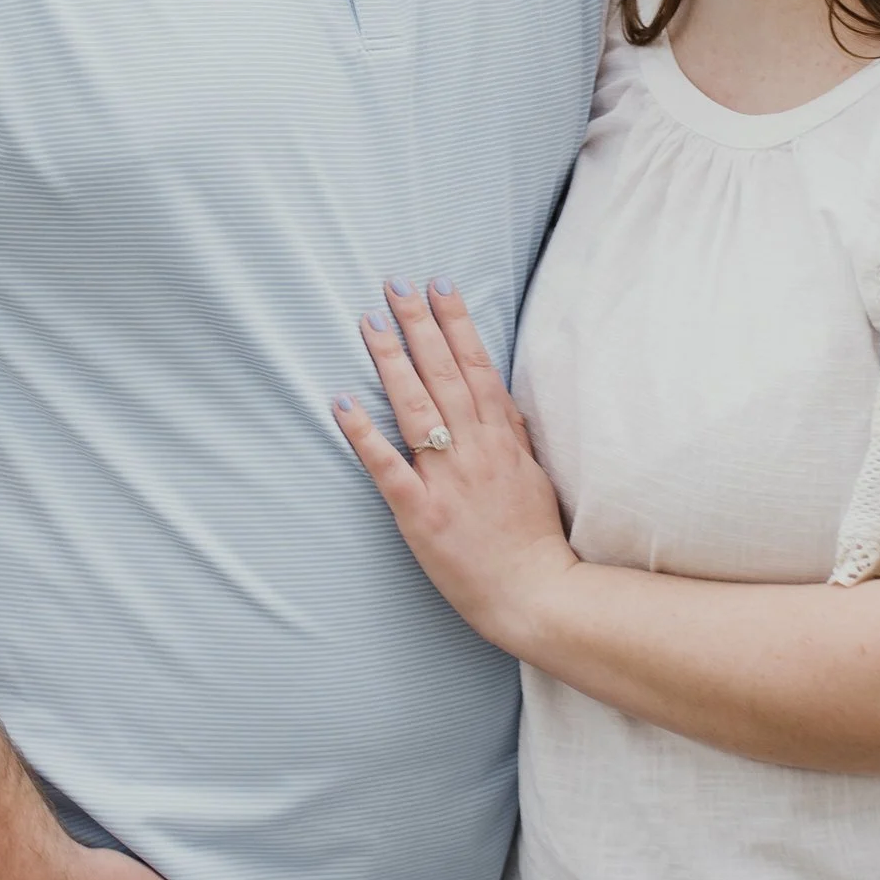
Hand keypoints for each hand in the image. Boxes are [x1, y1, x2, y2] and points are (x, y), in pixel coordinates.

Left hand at [335, 280, 577, 657]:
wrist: (536, 594)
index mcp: (502, 440)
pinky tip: (342, 402)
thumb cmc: (535, 540)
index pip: (477, 367)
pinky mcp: (420, 513)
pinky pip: (388, 467)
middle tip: (396, 284)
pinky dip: (363, 434)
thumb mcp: (534, 475)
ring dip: (391, 362)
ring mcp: (447, 480)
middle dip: (419, 325)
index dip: (456, 323)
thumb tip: (497, 397)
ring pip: (416, 407)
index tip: (438, 285)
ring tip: (369, 324)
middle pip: (444, 374)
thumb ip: (513, 435)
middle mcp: (475, 450)